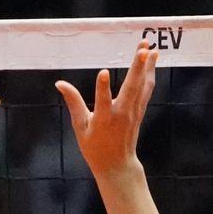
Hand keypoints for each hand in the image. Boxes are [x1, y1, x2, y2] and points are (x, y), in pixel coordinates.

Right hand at [56, 44, 154, 183]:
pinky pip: (146, 90)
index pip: (102, 102)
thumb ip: (73, 103)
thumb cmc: (95, 148)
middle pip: (131, 88)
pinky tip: (152, 62)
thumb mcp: (80, 127)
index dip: (102, 88)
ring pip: (143, 86)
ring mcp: (133, 113)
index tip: (102, 72)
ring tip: (150, 48)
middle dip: (138, 67)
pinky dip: (150, 75)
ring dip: (147, 66)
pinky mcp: (139, 111)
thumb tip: (60, 83)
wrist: (117, 165)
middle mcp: (122, 114)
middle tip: (143, 48)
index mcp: (103, 120)